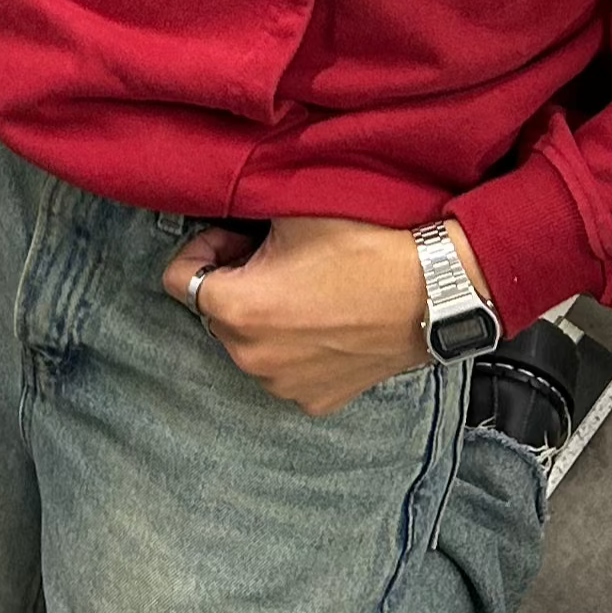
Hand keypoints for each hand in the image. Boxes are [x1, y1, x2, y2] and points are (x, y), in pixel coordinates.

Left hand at [164, 213, 488, 415]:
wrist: (432, 291)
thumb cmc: (363, 245)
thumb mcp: (291, 212)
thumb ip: (239, 216)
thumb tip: (217, 216)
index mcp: (238, 311)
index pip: (178, 280)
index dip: (203, 249)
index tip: (235, 236)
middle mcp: (252, 358)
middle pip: (213, 311)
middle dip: (234, 281)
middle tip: (275, 256)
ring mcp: (284, 385)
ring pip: (247, 342)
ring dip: (262, 315)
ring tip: (304, 287)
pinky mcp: (315, 400)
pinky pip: (282, 367)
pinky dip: (291, 345)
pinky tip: (324, 318)